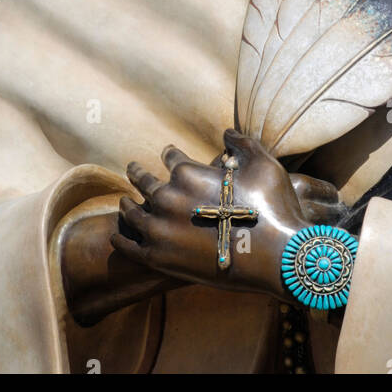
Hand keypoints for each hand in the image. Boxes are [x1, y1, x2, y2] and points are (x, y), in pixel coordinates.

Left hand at [110, 129, 345, 300]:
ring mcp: (159, 229)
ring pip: (132, 212)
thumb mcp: (262, 163)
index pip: (170, 157)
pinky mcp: (158, 259)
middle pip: (144, 182)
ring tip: (123, 202)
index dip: (169, 154)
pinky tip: (117, 235)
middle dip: (137, 173)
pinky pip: (130, 247)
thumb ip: (241, 143)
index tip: (167, 154)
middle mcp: (167, 197)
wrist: (275, 257)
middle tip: (132, 169)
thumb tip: (226, 132)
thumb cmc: (271, 207)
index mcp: (187, 173)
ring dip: (126, 204)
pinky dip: (121, 239)